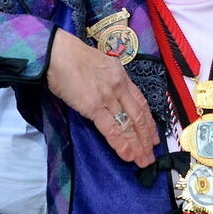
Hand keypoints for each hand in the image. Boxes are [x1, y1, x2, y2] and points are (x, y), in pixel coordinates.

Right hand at [47, 29, 158, 166]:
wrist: (58, 52)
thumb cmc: (72, 57)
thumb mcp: (100, 64)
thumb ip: (110, 80)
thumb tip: (112, 96)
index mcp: (121, 75)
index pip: (141, 102)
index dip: (149, 121)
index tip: (154, 136)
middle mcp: (119, 86)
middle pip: (139, 116)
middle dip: (147, 138)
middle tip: (152, 154)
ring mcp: (108, 97)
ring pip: (129, 125)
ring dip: (138, 145)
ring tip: (144, 161)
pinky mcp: (94, 106)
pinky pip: (111, 130)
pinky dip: (121, 144)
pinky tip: (127, 156)